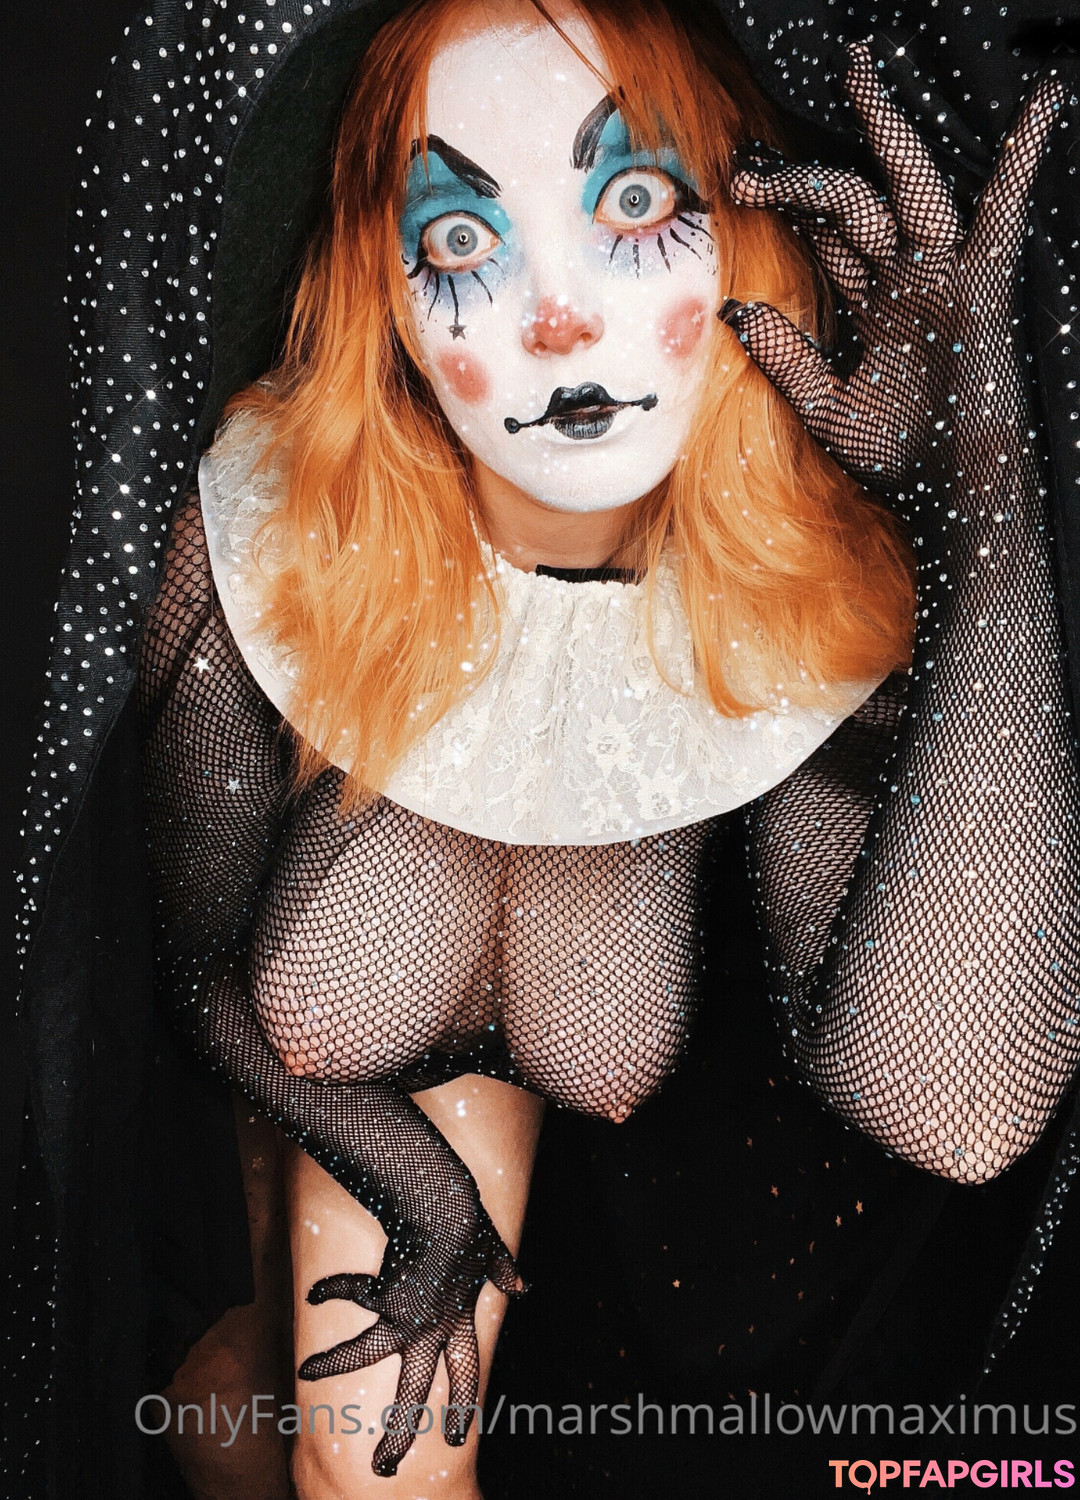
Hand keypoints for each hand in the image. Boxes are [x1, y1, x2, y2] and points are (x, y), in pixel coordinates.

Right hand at [297, 1203, 522, 1476]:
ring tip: (305, 1371)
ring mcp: (405, 1317)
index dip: (461, 1406)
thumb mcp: (492, 1253)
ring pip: (365, 1354)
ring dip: (332, 1362)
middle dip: (398, 1434)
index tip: (455, 1438)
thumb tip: (524, 1286)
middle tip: (384, 1469)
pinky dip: (332, 1289)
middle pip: (414, 1393)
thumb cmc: (469, 1223)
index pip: (464, 1374)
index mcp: (459, 1322)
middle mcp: (432, 1329)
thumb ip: (503, 1272)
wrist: (447, 1206)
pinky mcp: (381, 1296)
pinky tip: (315, 1293)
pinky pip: (349, 1291)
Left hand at [723, 43, 1062, 505]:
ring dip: (884, 131)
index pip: (827, 235)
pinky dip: (1020, 161)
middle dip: (805, 172)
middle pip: (853, 202)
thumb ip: (783, 355)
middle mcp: (906, 278)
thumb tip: (732, 309)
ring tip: (858, 75)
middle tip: (750, 157)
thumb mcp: (822, 406)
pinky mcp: (980, 288)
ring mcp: (943, 277)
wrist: (950, 493)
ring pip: (909, 189)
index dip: (785, 205)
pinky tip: (1040, 106)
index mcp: (873, 302)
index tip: (737, 183)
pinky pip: (1001, 215)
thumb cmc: (896, 456)